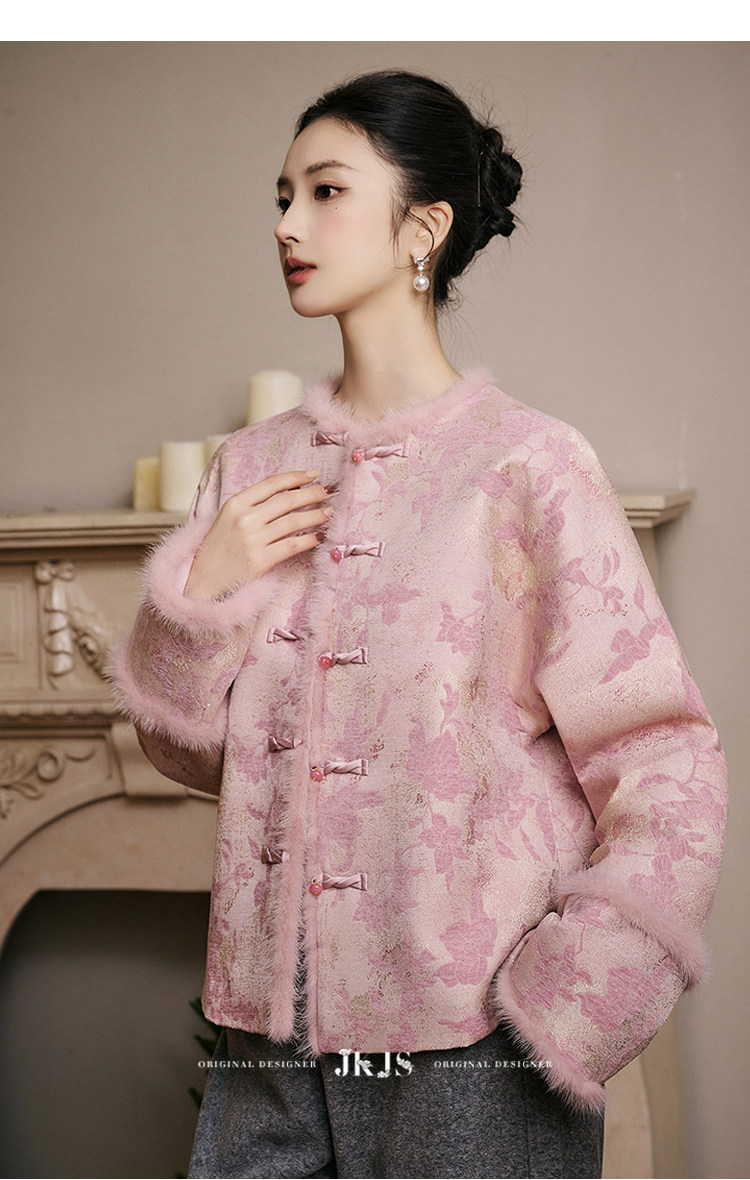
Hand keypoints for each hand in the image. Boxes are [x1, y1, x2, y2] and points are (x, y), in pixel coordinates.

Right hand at [184, 469, 330, 600]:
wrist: (203, 580)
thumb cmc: (219, 547)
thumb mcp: (228, 517)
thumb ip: (254, 504)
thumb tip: (290, 491)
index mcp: (235, 503)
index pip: (272, 484)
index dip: (296, 477)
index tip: (314, 475)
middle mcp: (244, 519)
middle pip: (287, 500)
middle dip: (312, 494)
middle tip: (327, 492)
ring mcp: (253, 540)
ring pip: (294, 521)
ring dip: (316, 515)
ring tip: (329, 512)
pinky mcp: (261, 560)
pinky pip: (293, 545)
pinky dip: (310, 539)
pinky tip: (319, 537)